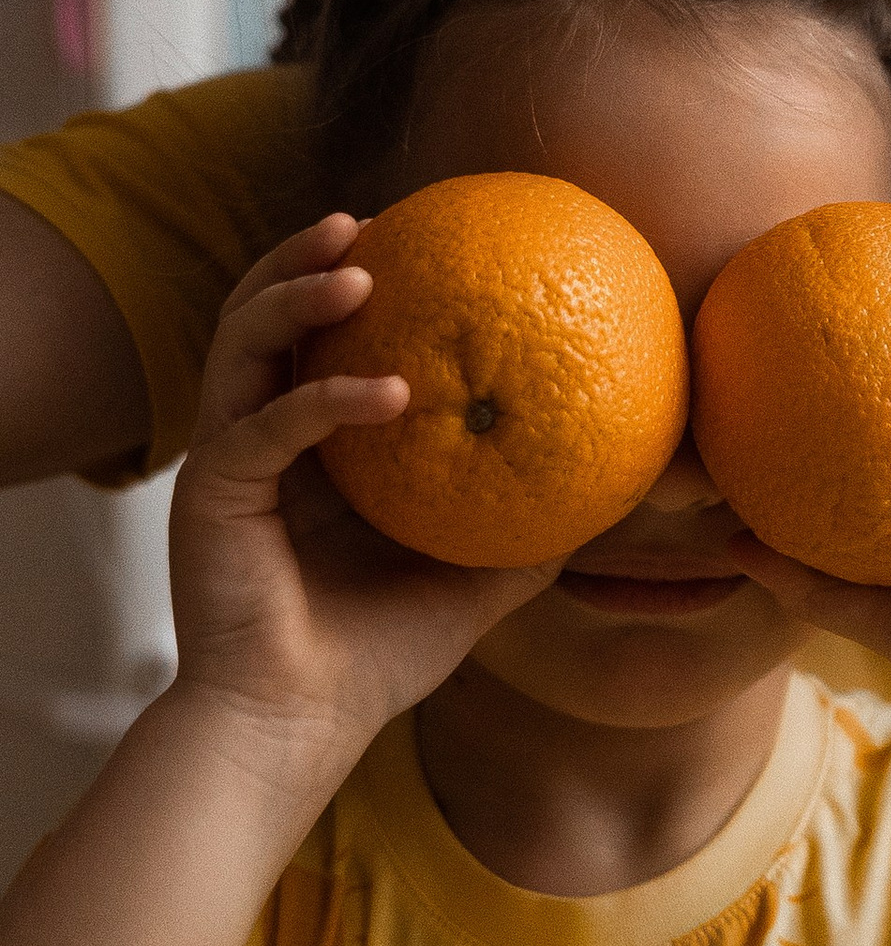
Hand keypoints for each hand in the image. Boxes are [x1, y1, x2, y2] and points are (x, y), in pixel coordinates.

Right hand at [168, 221, 554, 779]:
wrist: (300, 725)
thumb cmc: (378, 657)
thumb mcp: (477, 582)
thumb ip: (532, 530)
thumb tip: (622, 490)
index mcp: (305, 450)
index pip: (313, 341)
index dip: (343, 280)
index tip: (405, 237)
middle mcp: (257, 441)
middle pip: (259, 317)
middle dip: (301, 258)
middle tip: (363, 221)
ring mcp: (228, 462)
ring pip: (241, 344)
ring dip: (295, 296)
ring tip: (359, 269)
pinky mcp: (213, 495)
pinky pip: (264, 425)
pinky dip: (325, 401)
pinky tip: (388, 392)